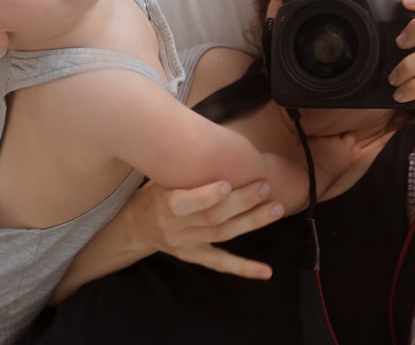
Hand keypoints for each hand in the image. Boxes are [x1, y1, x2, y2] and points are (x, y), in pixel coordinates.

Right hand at [130, 179, 282, 278]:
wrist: (138, 225)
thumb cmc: (158, 191)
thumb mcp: (163, 176)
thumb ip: (188, 168)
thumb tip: (221, 142)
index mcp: (165, 204)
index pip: (185, 203)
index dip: (207, 196)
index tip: (228, 183)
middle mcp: (176, 228)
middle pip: (212, 218)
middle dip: (241, 202)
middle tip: (264, 187)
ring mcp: (186, 244)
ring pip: (223, 235)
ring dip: (252, 222)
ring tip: (276, 209)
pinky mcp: (195, 256)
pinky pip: (221, 263)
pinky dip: (245, 268)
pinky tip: (266, 272)